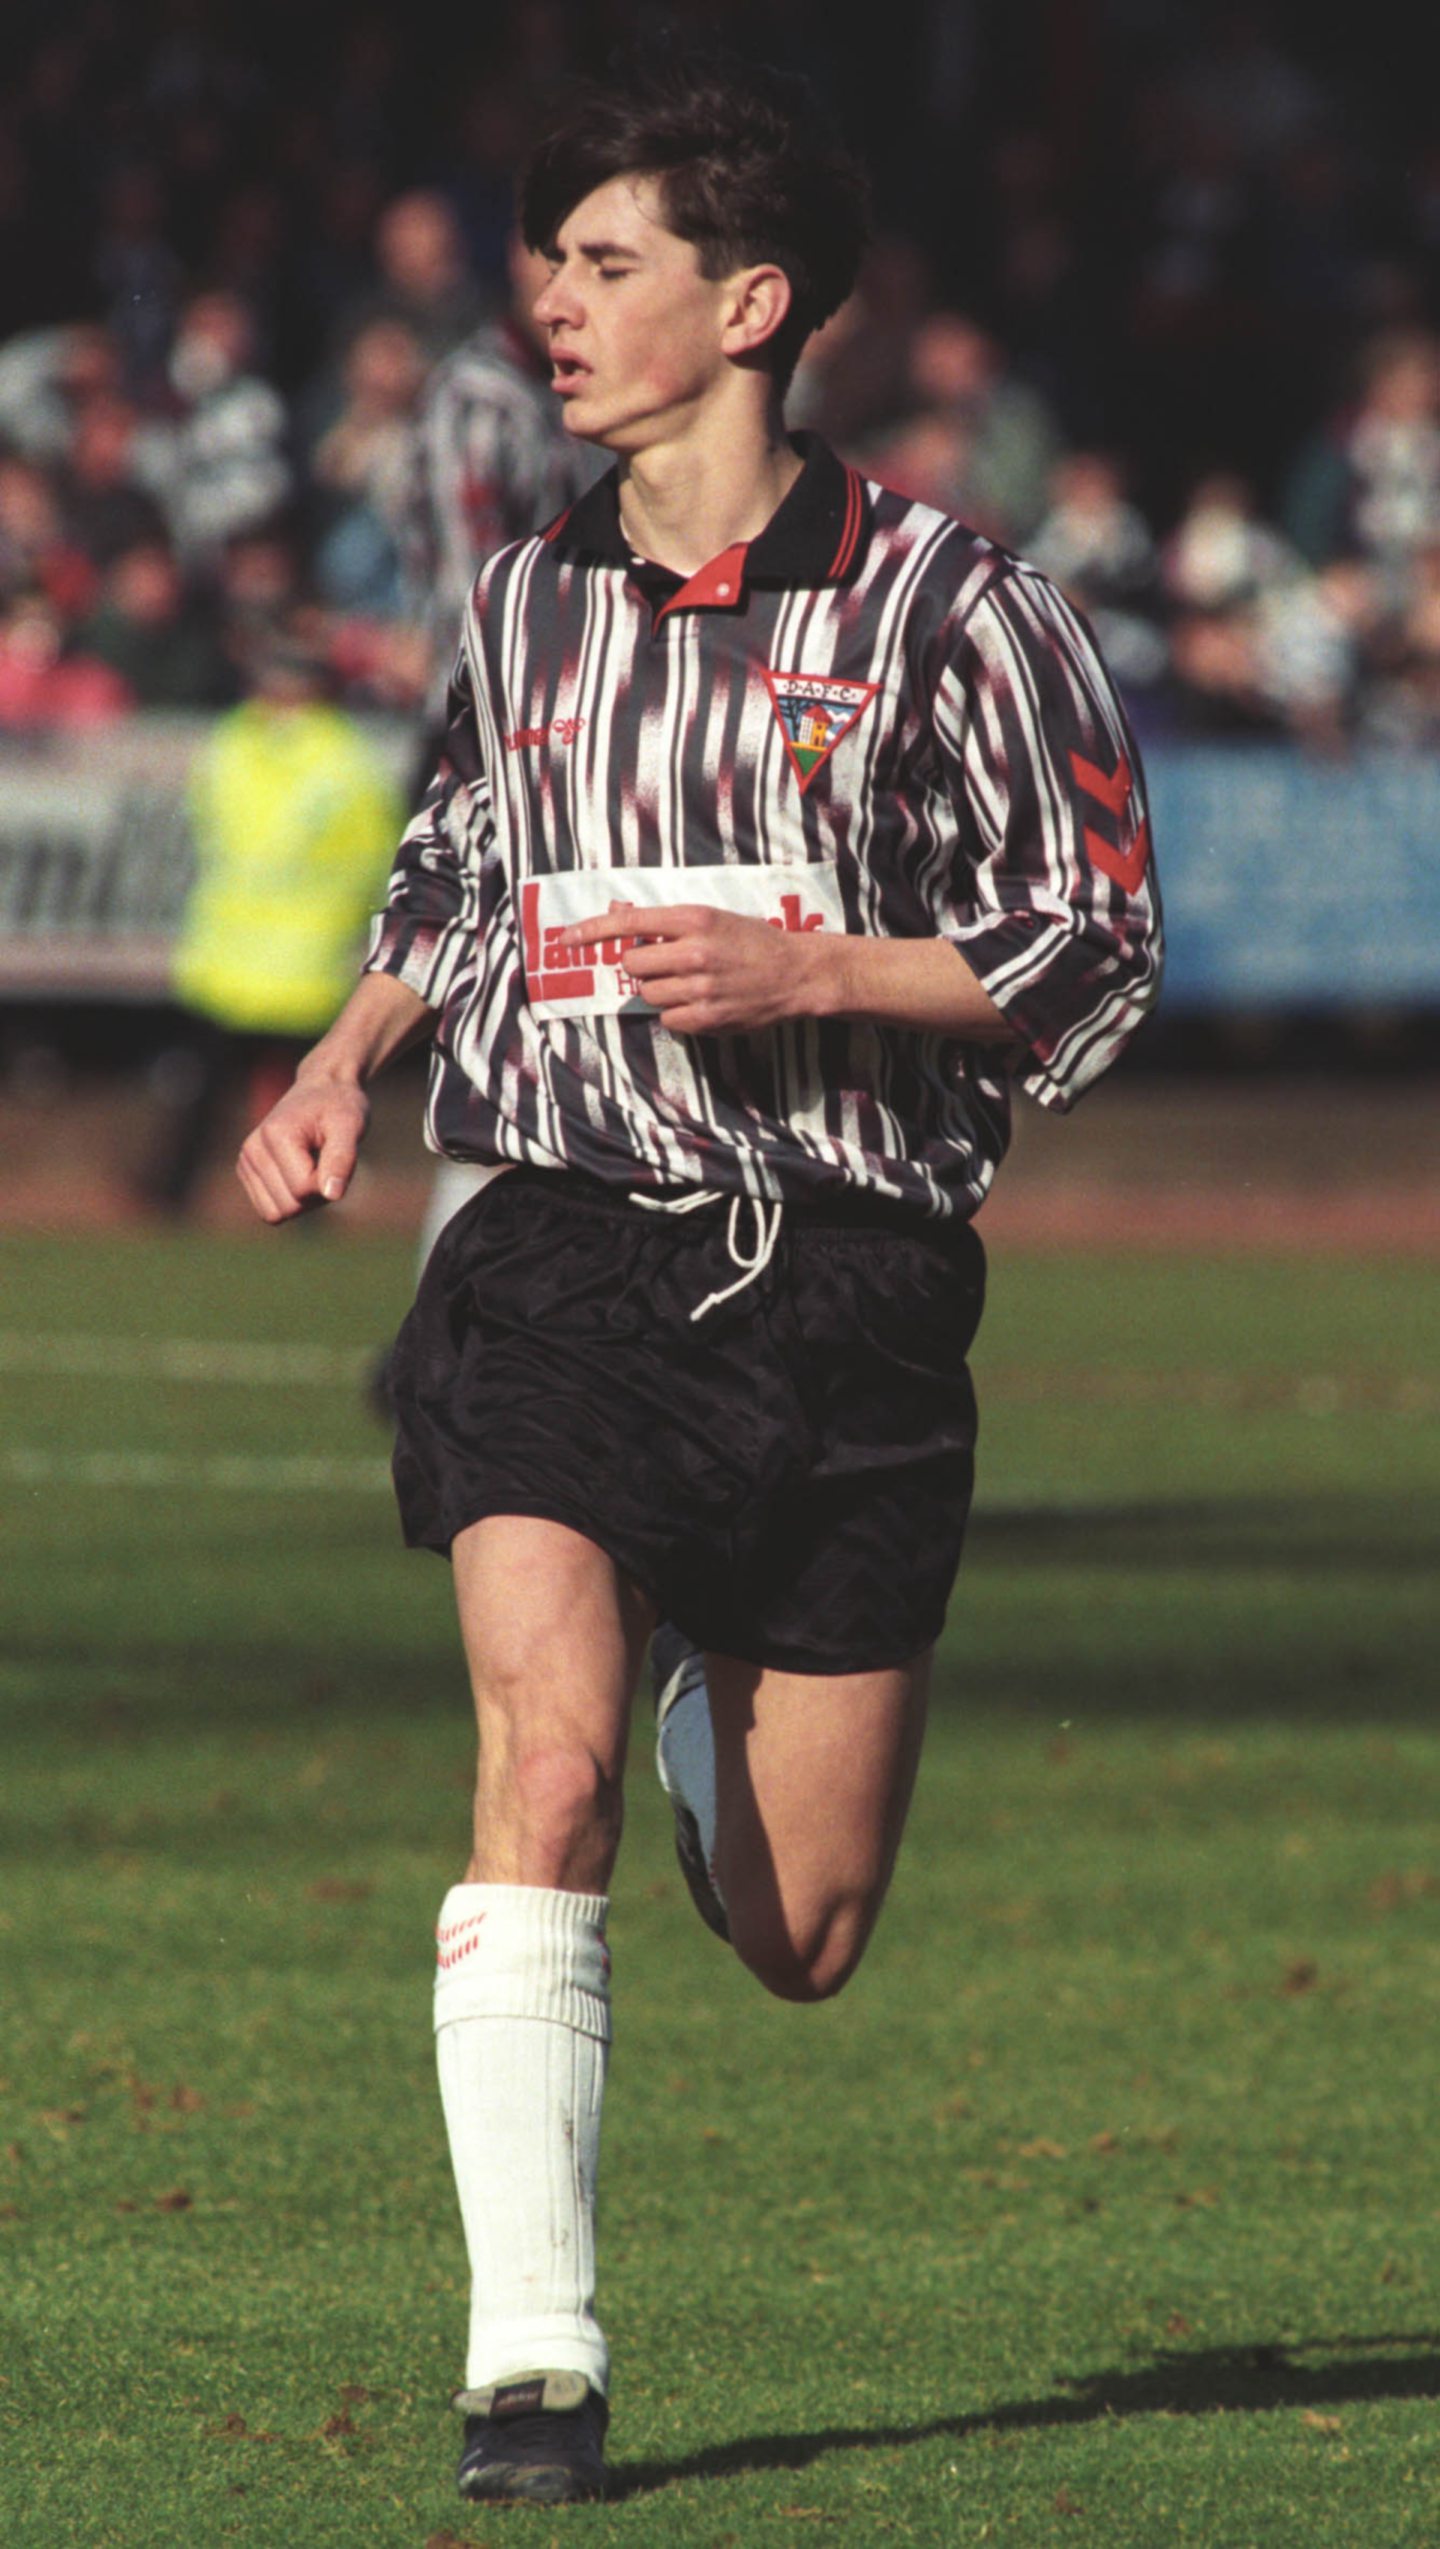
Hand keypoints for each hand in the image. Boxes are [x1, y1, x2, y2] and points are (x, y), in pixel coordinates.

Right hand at [236, 1072, 370, 1222]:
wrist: (323, 1090)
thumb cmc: (339, 1107)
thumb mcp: (350, 1127)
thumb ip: (342, 1160)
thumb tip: (333, 1196)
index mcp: (274, 1135)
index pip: (304, 1190)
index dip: (329, 1182)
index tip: (336, 1153)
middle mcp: (252, 1150)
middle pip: (289, 1207)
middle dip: (315, 1194)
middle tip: (326, 1161)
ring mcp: (245, 1162)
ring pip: (276, 1215)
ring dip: (303, 1201)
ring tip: (313, 1167)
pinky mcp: (247, 1172)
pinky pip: (270, 1212)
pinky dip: (291, 1201)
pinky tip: (300, 1173)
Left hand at [560, 901, 834, 1033]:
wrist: (796, 974)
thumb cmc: (752, 941)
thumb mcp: (712, 918)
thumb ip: (665, 921)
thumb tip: (617, 915)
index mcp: (695, 919)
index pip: (630, 923)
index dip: (592, 931)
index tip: (566, 939)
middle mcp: (695, 952)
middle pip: (633, 964)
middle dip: (640, 966)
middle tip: (664, 965)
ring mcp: (701, 988)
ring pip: (648, 994)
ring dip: (659, 991)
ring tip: (689, 984)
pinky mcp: (707, 1018)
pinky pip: (667, 1019)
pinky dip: (676, 1013)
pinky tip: (700, 1003)